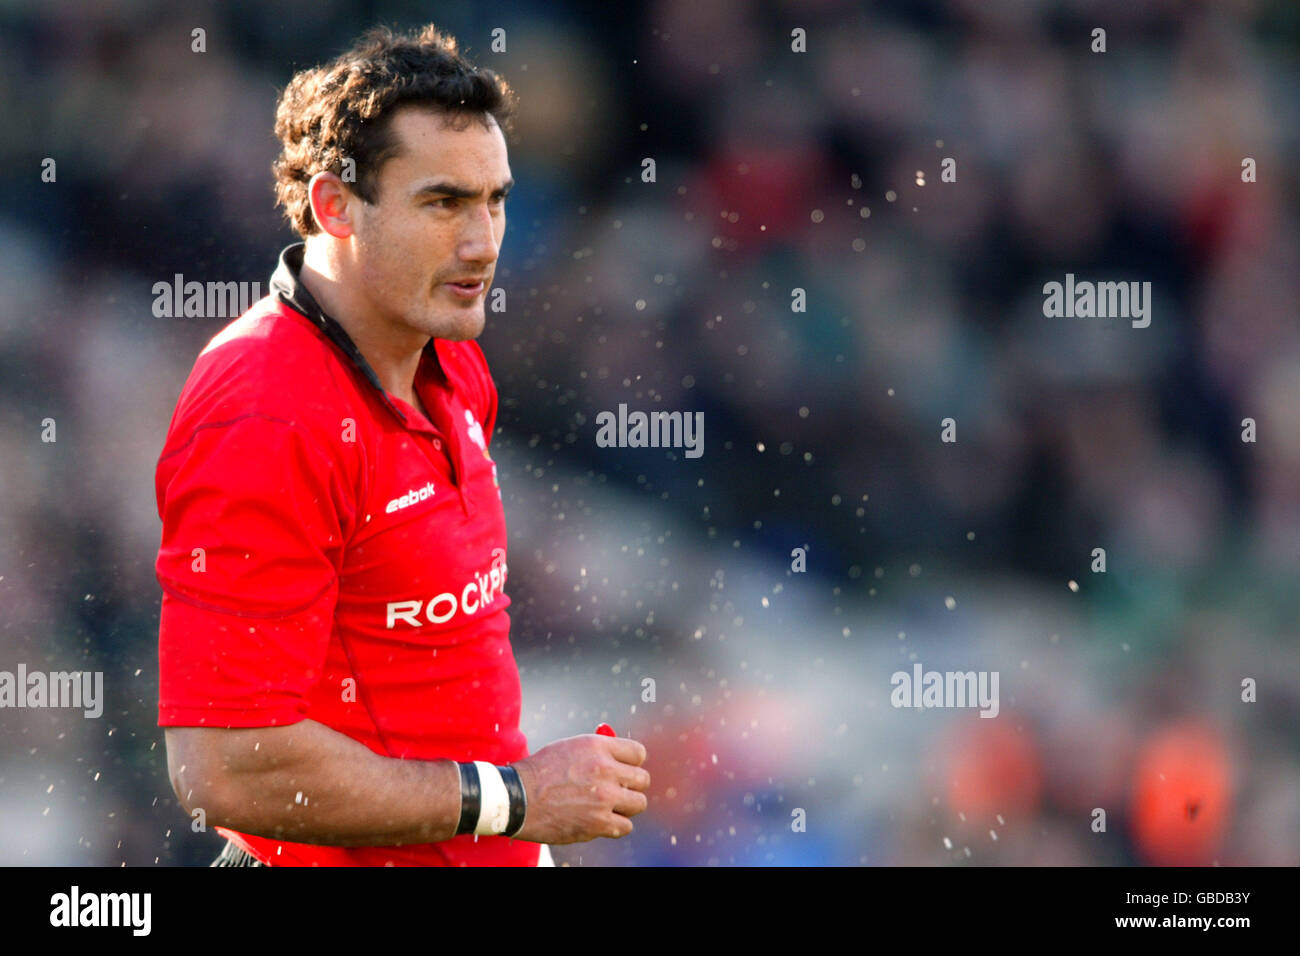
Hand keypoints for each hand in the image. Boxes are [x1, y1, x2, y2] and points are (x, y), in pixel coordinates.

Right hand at [509, 734, 649, 843]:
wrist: (517, 798)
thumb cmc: (540, 772)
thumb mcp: (569, 748)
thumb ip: (597, 752)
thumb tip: (620, 759)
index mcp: (598, 746)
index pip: (638, 753)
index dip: (632, 762)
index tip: (624, 770)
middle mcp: (605, 770)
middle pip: (643, 779)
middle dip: (631, 785)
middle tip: (618, 790)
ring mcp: (604, 798)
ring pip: (638, 804)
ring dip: (626, 806)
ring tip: (609, 806)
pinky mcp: (599, 823)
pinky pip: (625, 826)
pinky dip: (615, 825)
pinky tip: (600, 820)